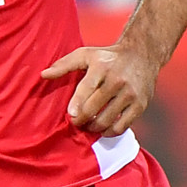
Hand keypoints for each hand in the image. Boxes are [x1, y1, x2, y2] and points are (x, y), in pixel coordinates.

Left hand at [41, 43, 158, 136]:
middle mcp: (117, 80)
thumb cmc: (108, 57)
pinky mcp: (141, 105)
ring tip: (89, 125)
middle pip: (94, 109)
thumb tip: (43, 75)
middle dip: (81, 120)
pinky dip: (110, 131)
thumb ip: (64, 65)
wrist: (142, 54)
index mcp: (101, 67)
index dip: (76, 105)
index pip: (86, 89)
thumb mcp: (86, 54)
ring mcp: (130, 93)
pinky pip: (122, 126)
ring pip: (107, 120)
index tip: (70, 115)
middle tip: (76, 122)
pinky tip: (103, 128)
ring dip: (94, 127)